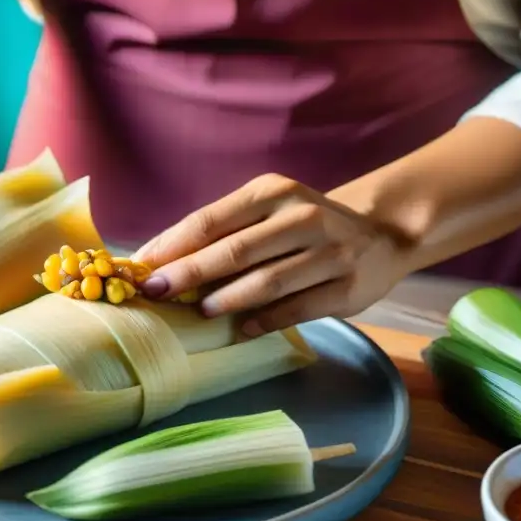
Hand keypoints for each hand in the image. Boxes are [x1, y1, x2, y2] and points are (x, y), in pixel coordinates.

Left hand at [132, 174, 407, 335]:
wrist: (380, 235)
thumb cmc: (301, 226)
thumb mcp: (265, 211)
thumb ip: (219, 231)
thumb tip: (155, 258)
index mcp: (273, 192)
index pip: (211, 219)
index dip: (172, 245)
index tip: (140, 267)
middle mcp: (303, 217)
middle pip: (235, 250)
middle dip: (189, 273)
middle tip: (155, 292)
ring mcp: (329, 253)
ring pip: (267, 281)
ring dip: (227, 299)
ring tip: (199, 311)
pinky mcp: (347, 288)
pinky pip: (298, 309)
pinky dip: (265, 321)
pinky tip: (240, 329)